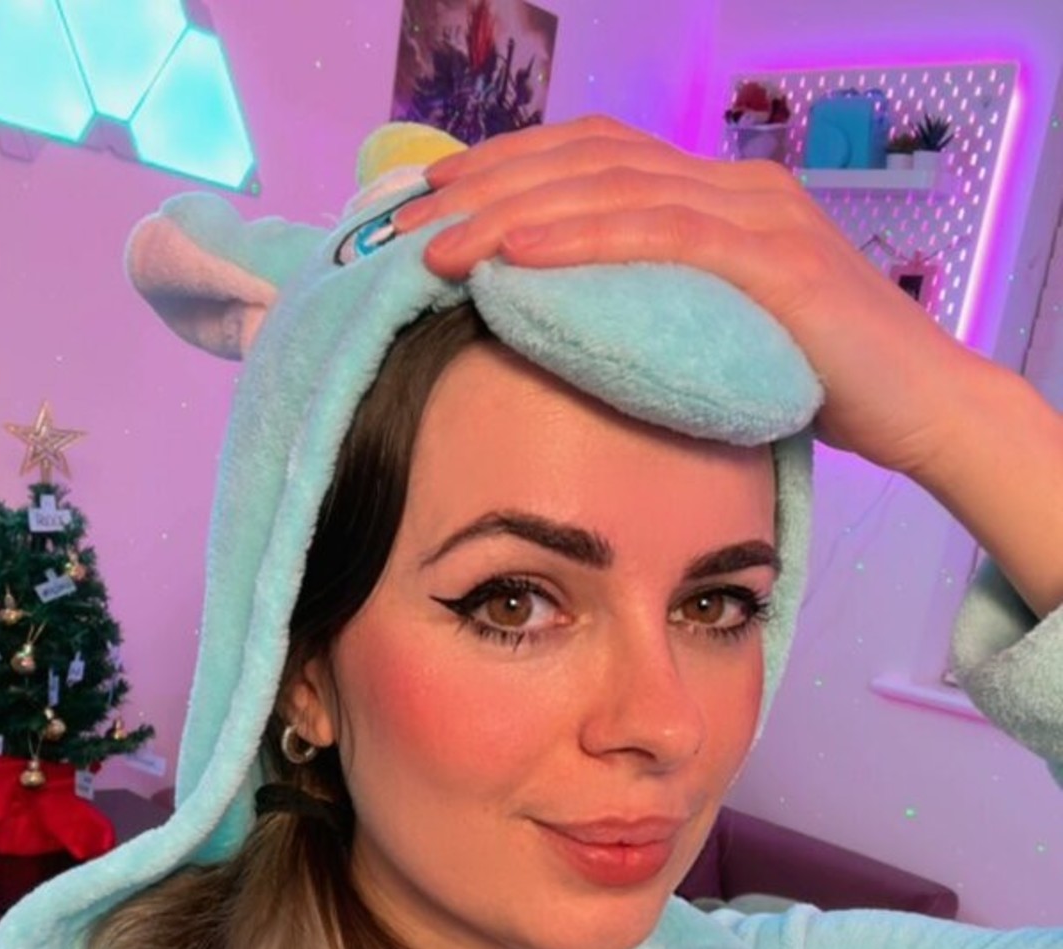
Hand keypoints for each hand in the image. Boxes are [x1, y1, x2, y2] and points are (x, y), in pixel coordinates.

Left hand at [395, 116, 979, 482]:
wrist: (921, 408)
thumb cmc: (815, 386)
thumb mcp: (716, 340)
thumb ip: (655, 318)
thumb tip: (569, 338)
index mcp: (713, 196)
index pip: (589, 161)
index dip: (502, 175)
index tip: (426, 210)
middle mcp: (730, 186)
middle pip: (585, 161)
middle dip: (486, 187)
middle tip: (406, 223)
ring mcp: (756, 215)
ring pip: (611, 189)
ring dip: (513, 213)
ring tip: (439, 245)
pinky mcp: (775, 259)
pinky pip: (661, 235)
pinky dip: (582, 241)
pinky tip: (519, 254)